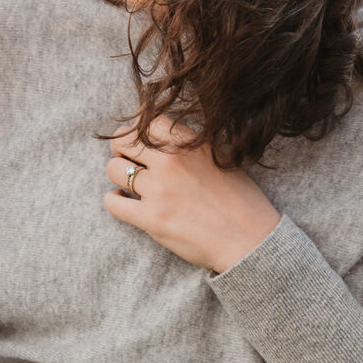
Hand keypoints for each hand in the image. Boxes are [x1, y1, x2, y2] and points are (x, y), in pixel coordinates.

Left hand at [104, 116, 280, 273]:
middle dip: (121, 149)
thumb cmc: (240, 200)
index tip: (136, 139)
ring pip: (113, 169)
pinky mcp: (152, 219)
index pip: (145, 120)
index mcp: (189, 144)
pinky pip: (112, 202)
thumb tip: (160, 134)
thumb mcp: (219, 156)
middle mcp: (171, 162)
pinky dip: (114, 201)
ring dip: (118, 175)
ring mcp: (159, 190)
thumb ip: (188, 144)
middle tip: (128, 160)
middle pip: (122, 141)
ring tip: (129, 184)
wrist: (250, 241)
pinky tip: (124, 202)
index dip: (135, 129)